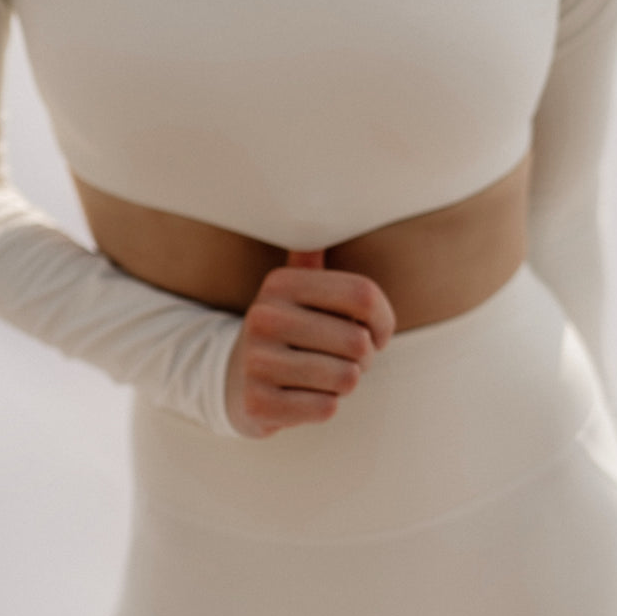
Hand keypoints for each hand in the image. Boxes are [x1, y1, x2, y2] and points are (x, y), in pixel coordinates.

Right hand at [225, 247, 395, 437]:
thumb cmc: (284, 334)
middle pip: (358, 341)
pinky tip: (303, 397)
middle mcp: (264, 317)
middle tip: (344, 361)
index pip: (363, 294)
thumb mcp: (292, 294)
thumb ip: (309, 260)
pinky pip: (326, 408)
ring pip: (346, 378)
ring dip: (345, 384)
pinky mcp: (258, 403)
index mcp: (281, 284)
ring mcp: (257, 361)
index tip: (377, 334)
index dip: (384, 320)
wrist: (232, 382)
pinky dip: (325, 406)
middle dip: (365, 359)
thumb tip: (319, 207)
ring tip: (324, 378)